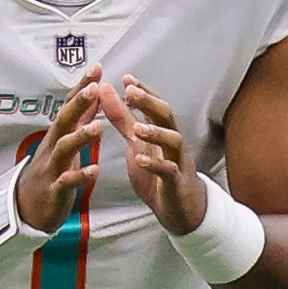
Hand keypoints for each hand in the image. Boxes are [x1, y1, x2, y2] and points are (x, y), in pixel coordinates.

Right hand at [16, 65, 102, 233]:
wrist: (27, 207)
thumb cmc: (51, 170)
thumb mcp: (65, 141)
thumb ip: (79, 119)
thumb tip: (93, 94)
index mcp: (58, 134)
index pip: (70, 105)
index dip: (82, 87)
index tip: (96, 68)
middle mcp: (52, 146)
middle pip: (64, 120)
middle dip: (78, 104)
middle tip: (94, 88)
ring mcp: (52, 167)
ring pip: (64, 148)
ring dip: (80, 137)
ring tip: (99, 127)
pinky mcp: (54, 189)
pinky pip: (67, 181)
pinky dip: (80, 176)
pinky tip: (94, 170)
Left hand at [99, 75, 206, 235]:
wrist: (179, 210)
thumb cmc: (158, 173)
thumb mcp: (136, 143)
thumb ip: (123, 118)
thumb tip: (107, 91)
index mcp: (162, 130)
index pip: (155, 104)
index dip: (143, 90)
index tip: (126, 78)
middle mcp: (173, 141)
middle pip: (166, 115)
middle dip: (149, 102)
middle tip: (131, 92)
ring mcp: (177, 161)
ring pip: (173, 141)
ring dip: (155, 132)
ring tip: (137, 127)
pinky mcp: (176, 182)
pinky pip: (169, 171)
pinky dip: (155, 164)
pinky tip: (141, 160)